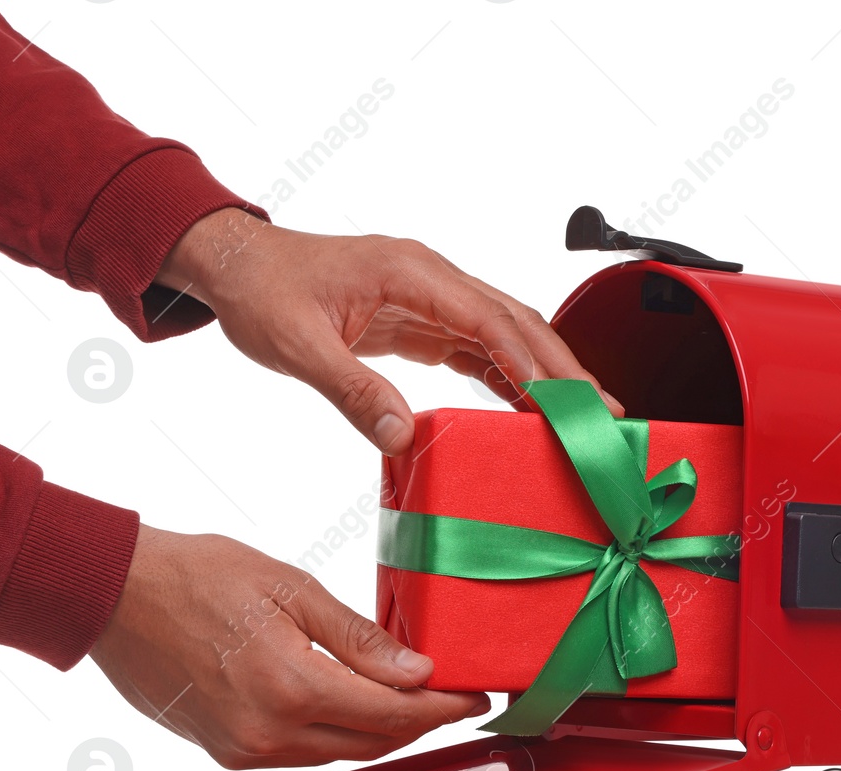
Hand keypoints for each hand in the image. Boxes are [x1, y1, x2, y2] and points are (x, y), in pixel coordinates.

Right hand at [90, 525, 486, 768]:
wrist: (111, 596)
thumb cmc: (195, 576)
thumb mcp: (290, 588)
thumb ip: (359, 638)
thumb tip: (417, 671)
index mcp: (290, 687)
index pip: (392, 714)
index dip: (441, 708)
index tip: (472, 696)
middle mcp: (267, 733)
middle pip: (371, 743)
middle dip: (418, 722)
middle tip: (449, 696)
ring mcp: (243, 750)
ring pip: (338, 754)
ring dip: (378, 731)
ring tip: (409, 698)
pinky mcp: (225, 753)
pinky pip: (300, 753)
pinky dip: (334, 733)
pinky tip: (350, 705)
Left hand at [155, 209, 622, 453]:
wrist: (236, 266)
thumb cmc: (261, 293)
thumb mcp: (296, 347)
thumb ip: (351, 389)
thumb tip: (399, 434)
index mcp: (408, 272)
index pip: (488, 318)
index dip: (532, 360)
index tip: (564, 399)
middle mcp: (430, 277)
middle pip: (516, 321)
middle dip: (564, 367)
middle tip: (604, 411)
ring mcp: (431, 296)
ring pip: (507, 333)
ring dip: (546, 372)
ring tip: (584, 415)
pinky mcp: (423, 318)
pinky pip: (480, 347)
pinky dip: (511, 376)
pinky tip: (532, 407)